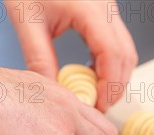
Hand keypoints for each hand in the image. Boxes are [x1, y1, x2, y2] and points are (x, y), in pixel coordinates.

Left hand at [6, 0, 137, 111]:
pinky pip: (118, 43)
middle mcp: (106, 8)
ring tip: (95, 93)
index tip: (98, 105)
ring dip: (116, 75)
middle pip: (126, 56)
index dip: (109, 85)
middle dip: (116, 85)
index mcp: (89, 9)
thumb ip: (39, 57)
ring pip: (126, 51)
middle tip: (98, 105)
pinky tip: (91, 73)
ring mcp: (109, 9)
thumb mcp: (27, 20)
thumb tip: (51, 91)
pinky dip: (110, 63)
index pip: (111, 54)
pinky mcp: (105, 12)